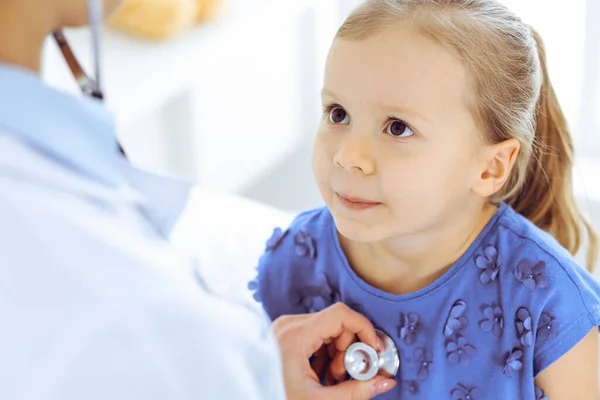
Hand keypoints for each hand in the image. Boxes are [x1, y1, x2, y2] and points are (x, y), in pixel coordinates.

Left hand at [272, 303, 396, 399]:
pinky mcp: (283, 334)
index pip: (341, 315)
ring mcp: (285, 328)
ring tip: (331, 379)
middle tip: (346, 376)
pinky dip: (324, 353)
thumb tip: (385, 382)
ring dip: (337, 354)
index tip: (375, 350)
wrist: (246, 398)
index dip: (364, 329)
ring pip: (327, 330)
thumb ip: (354, 392)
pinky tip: (320, 375)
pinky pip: (314, 335)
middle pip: (336, 323)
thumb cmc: (275, 398)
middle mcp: (289, 325)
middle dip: (349, 350)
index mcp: (295, 335)